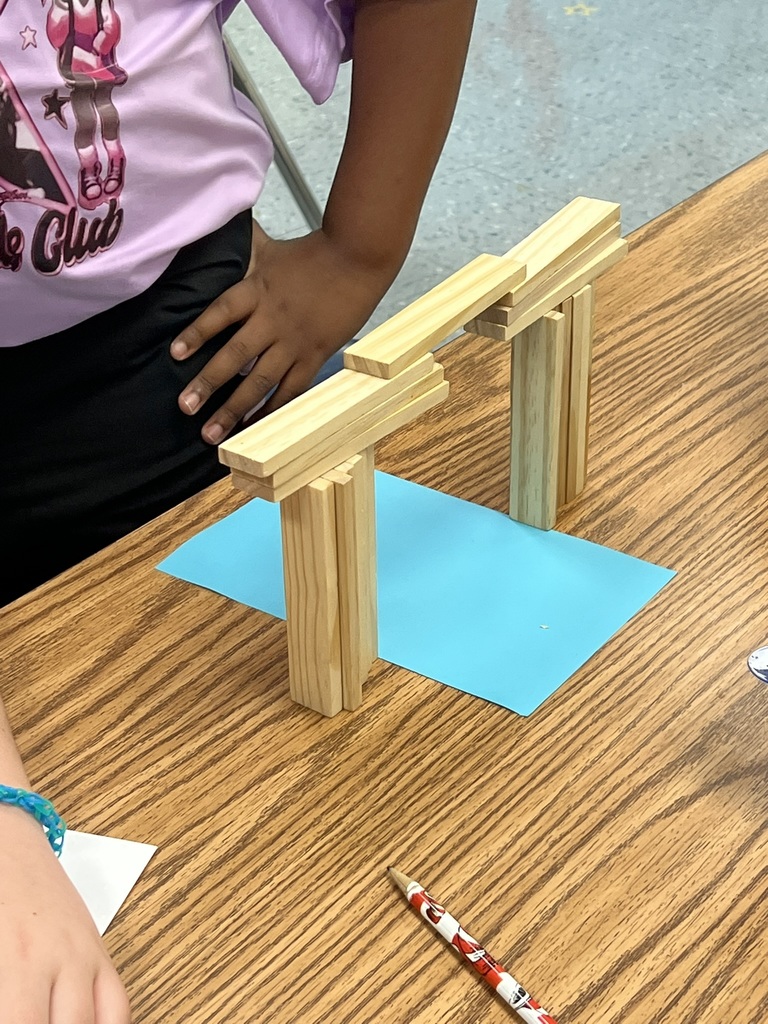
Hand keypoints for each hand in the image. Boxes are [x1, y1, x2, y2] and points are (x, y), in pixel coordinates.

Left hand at [0, 808, 129, 1023]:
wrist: (6, 847)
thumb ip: (0, 988)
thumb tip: (8, 1008)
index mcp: (17, 961)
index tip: (15, 1023)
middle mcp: (59, 960)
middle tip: (30, 1021)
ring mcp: (85, 954)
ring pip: (98, 1023)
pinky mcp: (98, 949)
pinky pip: (119, 1003)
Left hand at [171, 222, 397, 443]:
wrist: (358, 258)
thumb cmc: (314, 252)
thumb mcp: (272, 248)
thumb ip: (243, 249)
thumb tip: (216, 226)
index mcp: (257, 290)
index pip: (221, 313)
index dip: (198, 333)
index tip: (175, 354)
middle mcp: (272, 320)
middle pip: (236, 356)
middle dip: (208, 383)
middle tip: (185, 407)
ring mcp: (295, 342)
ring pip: (260, 381)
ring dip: (235, 408)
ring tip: (212, 433)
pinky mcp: (315, 355)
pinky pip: (290, 389)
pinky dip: (271, 409)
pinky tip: (253, 426)